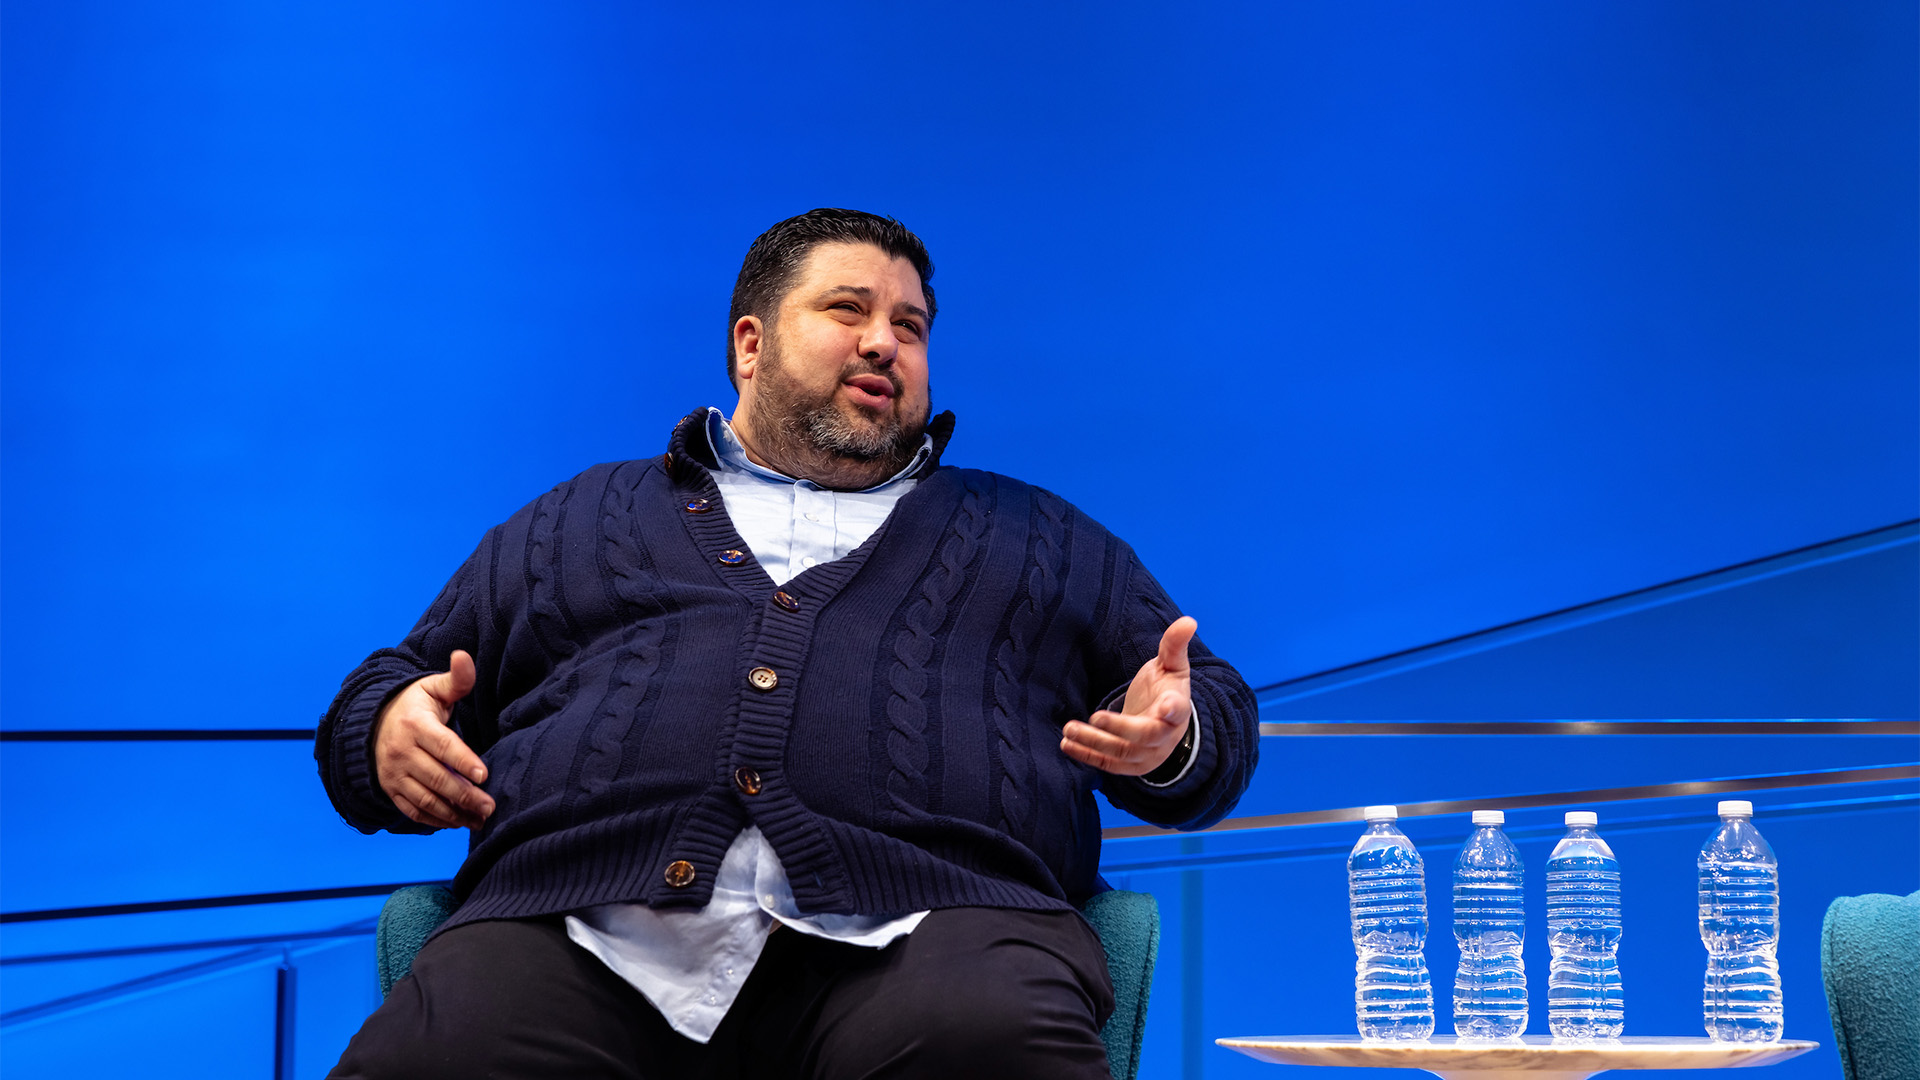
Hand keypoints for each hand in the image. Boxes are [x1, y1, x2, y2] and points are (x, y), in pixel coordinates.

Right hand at [373, 650, 494, 829]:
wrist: (373, 722)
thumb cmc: (415, 704)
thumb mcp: (433, 688)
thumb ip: (456, 679)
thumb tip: (464, 656)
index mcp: (416, 724)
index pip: (442, 745)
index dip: (463, 760)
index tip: (484, 774)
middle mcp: (402, 751)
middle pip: (436, 777)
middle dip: (465, 795)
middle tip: (489, 806)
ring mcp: (394, 773)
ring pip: (425, 798)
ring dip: (452, 813)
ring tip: (478, 819)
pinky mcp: (391, 789)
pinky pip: (412, 810)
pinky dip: (434, 820)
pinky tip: (456, 823)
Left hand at [1059, 616, 1195, 775]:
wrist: (1164, 725)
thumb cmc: (1166, 690)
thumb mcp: (1173, 667)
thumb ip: (1174, 645)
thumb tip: (1189, 620)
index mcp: (1178, 709)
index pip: (1177, 710)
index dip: (1173, 709)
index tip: (1166, 705)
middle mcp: (1165, 736)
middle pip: (1145, 736)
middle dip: (1119, 728)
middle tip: (1094, 717)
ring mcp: (1148, 755)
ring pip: (1122, 753)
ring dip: (1094, 742)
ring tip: (1069, 728)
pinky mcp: (1130, 766)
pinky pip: (1108, 764)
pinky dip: (1086, 756)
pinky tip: (1066, 744)